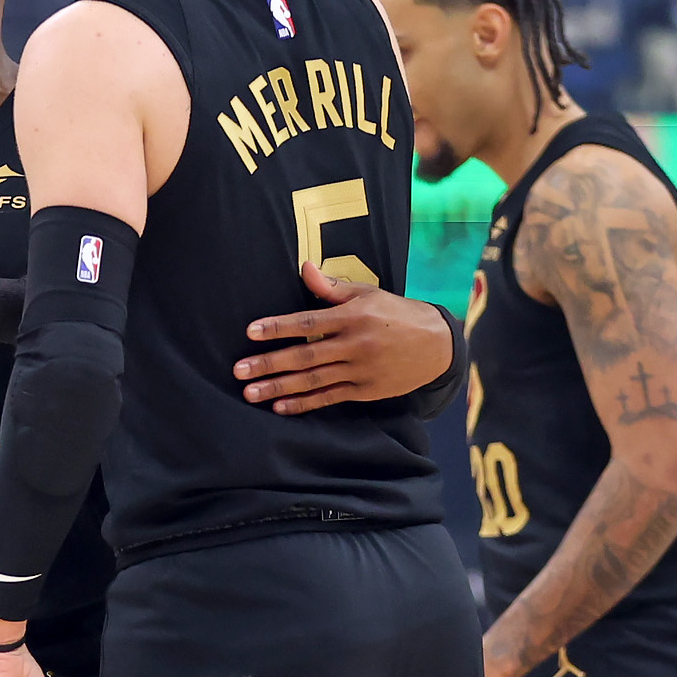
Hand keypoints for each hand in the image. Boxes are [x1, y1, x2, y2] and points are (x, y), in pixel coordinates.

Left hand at [236, 266, 452, 414]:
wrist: (437, 345)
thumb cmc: (396, 314)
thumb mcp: (367, 294)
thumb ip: (331, 287)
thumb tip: (303, 268)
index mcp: (352, 317)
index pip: (308, 322)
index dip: (278, 327)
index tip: (251, 332)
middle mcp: (354, 345)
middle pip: (305, 356)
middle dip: (269, 363)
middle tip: (239, 369)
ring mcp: (359, 371)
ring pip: (313, 381)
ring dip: (279, 387)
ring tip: (250, 393)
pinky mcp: (364, 391)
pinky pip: (329, 398)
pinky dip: (304, 404)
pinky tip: (280, 407)